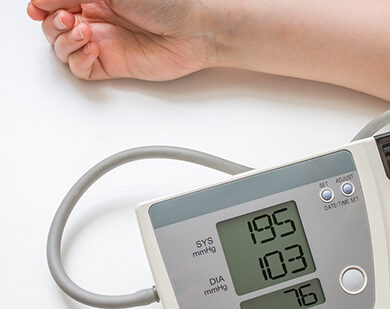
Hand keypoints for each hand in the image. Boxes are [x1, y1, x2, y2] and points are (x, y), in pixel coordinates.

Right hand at [27, 0, 224, 79]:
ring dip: (62, 39)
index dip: (43, 4)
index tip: (39, 6)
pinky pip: (80, 68)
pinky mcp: (114, 64)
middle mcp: (98, 17)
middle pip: (54, 24)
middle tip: (66, 17)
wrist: (197, 30)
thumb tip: (44, 0)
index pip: (55, 1)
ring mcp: (104, 41)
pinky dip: (76, 59)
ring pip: (62, 46)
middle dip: (51, 21)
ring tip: (82, 31)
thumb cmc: (169, 2)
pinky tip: (91, 47)